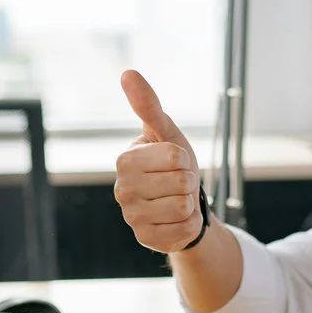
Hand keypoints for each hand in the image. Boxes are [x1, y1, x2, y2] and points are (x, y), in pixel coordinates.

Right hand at [115, 70, 203, 252]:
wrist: (180, 202)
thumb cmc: (172, 163)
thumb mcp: (165, 132)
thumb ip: (147, 104)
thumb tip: (127, 73)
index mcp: (125, 160)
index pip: (175, 157)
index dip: (185, 159)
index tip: (176, 162)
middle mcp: (122, 190)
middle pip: (181, 183)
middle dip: (188, 182)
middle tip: (178, 183)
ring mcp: (131, 217)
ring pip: (182, 208)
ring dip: (189, 204)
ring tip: (177, 200)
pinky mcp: (145, 239)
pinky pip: (183, 231)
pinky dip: (188, 225)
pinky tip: (176, 220)